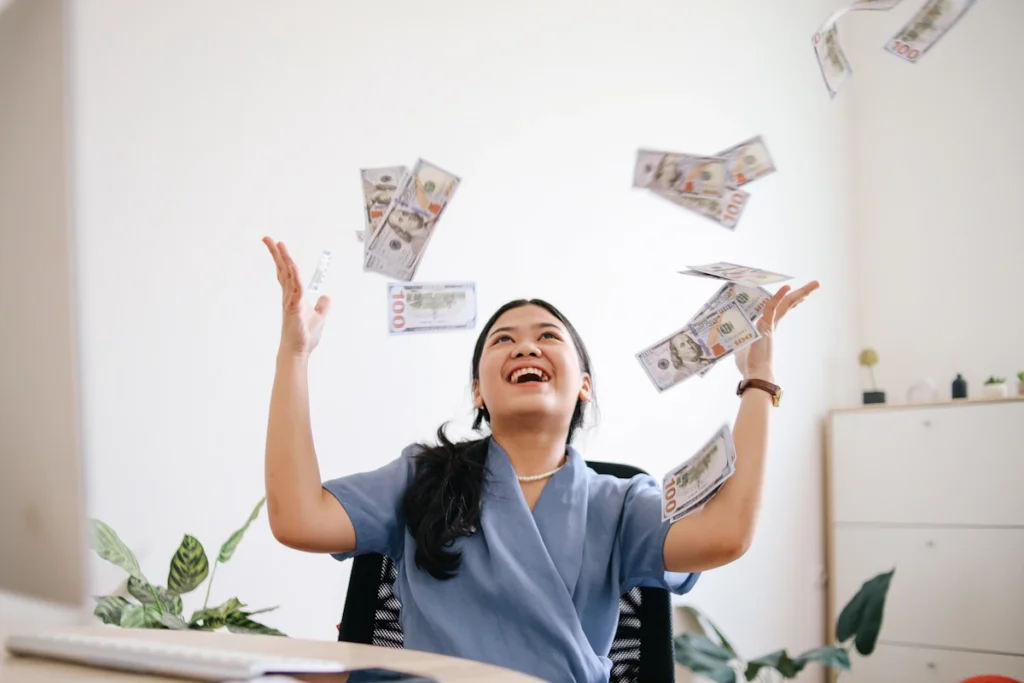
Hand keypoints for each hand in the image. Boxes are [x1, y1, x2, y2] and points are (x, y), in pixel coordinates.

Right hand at [263, 237, 330, 357]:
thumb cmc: (304, 337)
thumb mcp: (320, 317)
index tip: (277, 245)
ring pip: (287, 276)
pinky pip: (296, 289)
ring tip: (278, 244)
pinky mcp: (295, 308)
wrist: (298, 351)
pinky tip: (294, 266)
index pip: (286, 273)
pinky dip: (296, 277)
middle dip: (276, 254)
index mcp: (293, 296)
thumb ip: (323, 306)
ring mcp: (291, 301)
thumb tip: (327, 297)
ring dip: (284, 259)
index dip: (282, 259)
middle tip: (267, 238)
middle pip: (282, 270)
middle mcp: (289, 296)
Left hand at [735, 280, 820, 381]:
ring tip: (815, 284)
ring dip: (800, 292)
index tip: (793, 291)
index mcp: (766, 327)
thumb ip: (739, 337)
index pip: (779, 309)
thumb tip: (728, 334)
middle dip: (800, 294)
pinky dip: (779, 296)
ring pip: (786, 304)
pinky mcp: (766, 326)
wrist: (755, 374)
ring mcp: (770, 324)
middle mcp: (771, 324)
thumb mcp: (741, 345)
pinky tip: (787, 287)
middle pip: (787, 305)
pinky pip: (772, 307)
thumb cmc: (748, 365)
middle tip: (814, 285)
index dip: (787, 300)